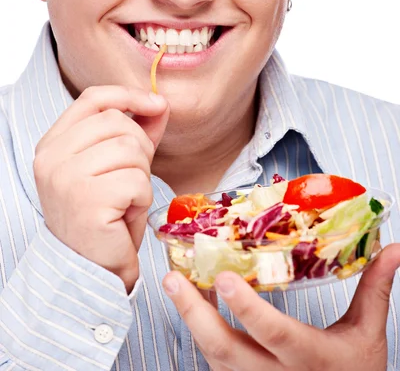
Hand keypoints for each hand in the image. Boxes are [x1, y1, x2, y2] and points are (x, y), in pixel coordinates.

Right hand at [34, 85, 168, 291]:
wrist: (91, 268)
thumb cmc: (105, 214)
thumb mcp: (117, 164)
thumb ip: (135, 131)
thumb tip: (160, 103)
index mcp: (53, 143)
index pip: (93, 98)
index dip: (129, 95)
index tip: (156, 104)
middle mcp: (51, 157)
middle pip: (118, 122)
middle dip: (141, 148)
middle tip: (132, 180)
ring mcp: (65, 178)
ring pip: (131, 149)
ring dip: (142, 176)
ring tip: (126, 200)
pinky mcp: (86, 200)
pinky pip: (137, 181)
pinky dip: (142, 199)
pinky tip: (125, 215)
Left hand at [163, 244, 399, 370]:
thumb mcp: (368, 334)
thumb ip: (376, 289)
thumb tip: (396, 249)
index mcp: (312, 358)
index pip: (275, 334)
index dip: (247, 309)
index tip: (223, 278)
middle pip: (226, 350)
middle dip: (194, 314)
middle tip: (172, 280)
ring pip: (214, 357)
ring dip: (191, 318)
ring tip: (174, 283)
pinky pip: (215, 361)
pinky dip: (202, 329)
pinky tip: (196, 300)